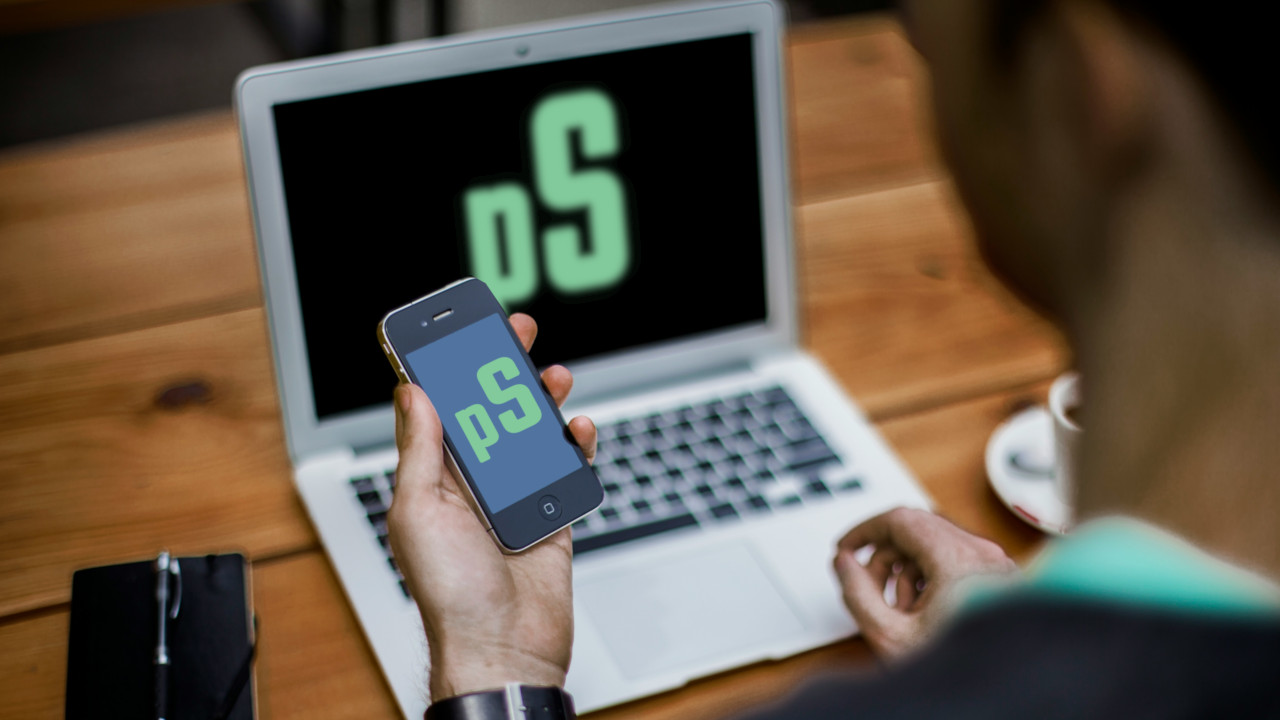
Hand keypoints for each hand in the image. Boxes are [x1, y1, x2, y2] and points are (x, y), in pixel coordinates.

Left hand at [387, 313, 596, 701]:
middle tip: (515, 332)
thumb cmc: (451, 595)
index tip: (456, 331)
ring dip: (542, 401)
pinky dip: (575, 445)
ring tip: (553, 376)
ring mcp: (513, 497)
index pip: (438, 409)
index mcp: (433, 479)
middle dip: (500, 370)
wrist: (505, 649)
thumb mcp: (418, 512)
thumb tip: (413, 393)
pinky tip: (577, 429)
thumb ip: (420, 451)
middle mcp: (472, 484)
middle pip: (489, 412)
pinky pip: (566, 468)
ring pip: (531, 433)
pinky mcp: (551, 513)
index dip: (446, 368)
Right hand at [832, 507, 1016, 659]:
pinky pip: (954, 561)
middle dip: (884, 557)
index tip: (846, 548)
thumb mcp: (892, 636)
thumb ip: (858, 594)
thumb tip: (844, 563)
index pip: (900, 520)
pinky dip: (930, 577)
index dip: (864, 531)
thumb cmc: (963, 671)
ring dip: (906, 570)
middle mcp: (982, 554)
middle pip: (916, 530)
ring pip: (934, 546)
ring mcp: (995, 564)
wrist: (1004, 692)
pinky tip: (923, 612)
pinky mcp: (1000, 577)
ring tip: (899, 610)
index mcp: (958, 560)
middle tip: (865, 585)